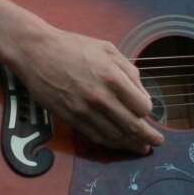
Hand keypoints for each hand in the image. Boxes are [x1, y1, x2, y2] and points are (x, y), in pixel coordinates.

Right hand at [12, 25, 164, 153]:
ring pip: (114, 135)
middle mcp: (100, 97)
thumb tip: (142, 94)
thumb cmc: (73, 46)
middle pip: (132, 126)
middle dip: (148, 137)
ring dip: (131, 144)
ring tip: (141, 148)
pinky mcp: (70, 118)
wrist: (36, 52)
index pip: (142, 106)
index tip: (147, 111)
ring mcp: (84, 110)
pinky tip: (119, 144)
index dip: (148, 111)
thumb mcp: (108, 49)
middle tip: (157, 142)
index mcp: (113, 77)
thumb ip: (129, 70)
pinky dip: (110, 143)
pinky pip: (95, 136)